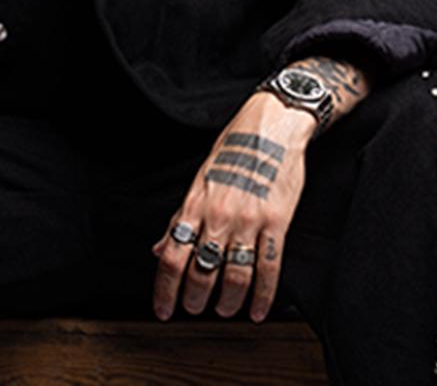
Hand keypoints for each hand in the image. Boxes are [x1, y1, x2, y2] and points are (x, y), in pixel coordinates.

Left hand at [151, 92, 313, 320]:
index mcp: (195, 205)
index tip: (162, 309)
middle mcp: (218, 216)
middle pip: (201, 271)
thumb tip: (160, 249)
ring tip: (223, 310)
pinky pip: (269, 268)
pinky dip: (262, 296)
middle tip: (194, 310)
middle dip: (195, 299)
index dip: (164, 289)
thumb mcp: (198, 181)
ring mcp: (248, 220)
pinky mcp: (277, 221)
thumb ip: (180, 219)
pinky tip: (257, 310)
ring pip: (234, 276)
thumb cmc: (232, 151)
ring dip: (227, 301)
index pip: (172, 256)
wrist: (270, 127)